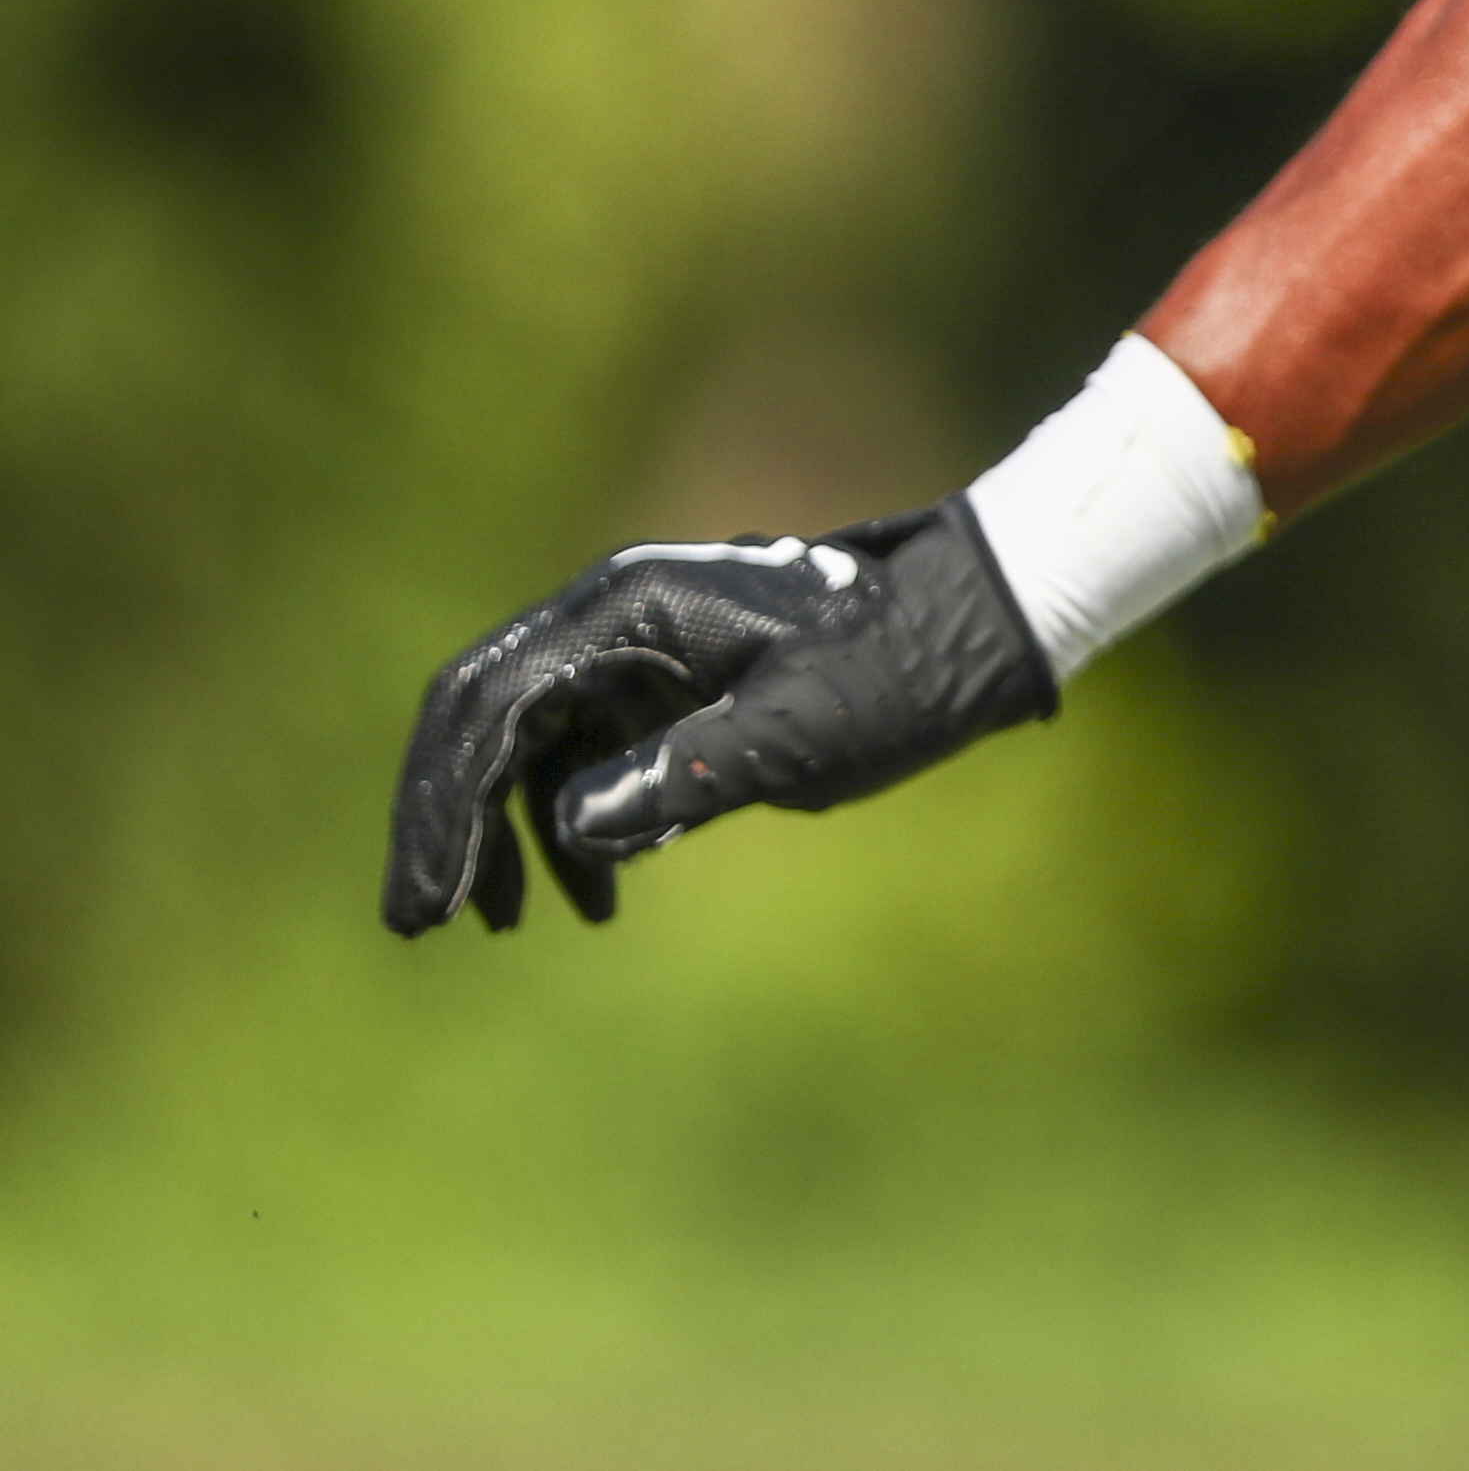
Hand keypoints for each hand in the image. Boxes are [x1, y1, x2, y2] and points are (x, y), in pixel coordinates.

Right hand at [382, 498, 1058, 935]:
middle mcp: (613, 613)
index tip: (431, 908)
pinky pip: (587, 749)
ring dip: (509, 831)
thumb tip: (571, 826)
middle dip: (447, 821)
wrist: (978, 622)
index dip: (443, 810)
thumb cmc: (897, 671)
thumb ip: (683, 775)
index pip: (489, 708)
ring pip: (530, 740)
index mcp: (627, 607)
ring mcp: (637, 644)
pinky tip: (598, 898)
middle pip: (485, 719)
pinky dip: (576, 821)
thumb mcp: (797, 734)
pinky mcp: (666, 679)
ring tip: (506, 925)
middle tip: (424, 924)